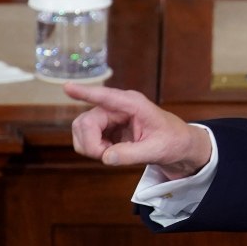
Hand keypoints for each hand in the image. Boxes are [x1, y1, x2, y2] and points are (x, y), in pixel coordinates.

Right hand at [63, 82, 211, 177]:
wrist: (179, 145)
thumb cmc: (174, 142)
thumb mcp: (158, 150)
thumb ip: (133, 154)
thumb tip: (106, 158)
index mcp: (134, 104)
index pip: (106, 97)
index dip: (85, 93)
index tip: (67, 87)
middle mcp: (117, 106)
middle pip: (85, 122)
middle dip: (90, 143)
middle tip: (107, 157)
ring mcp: (109, 116)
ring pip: (81, 130)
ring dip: (91, 147)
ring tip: (114, 154)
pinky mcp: (105, 127)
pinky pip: (86, 138)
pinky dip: (94, 149)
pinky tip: (112, 152)